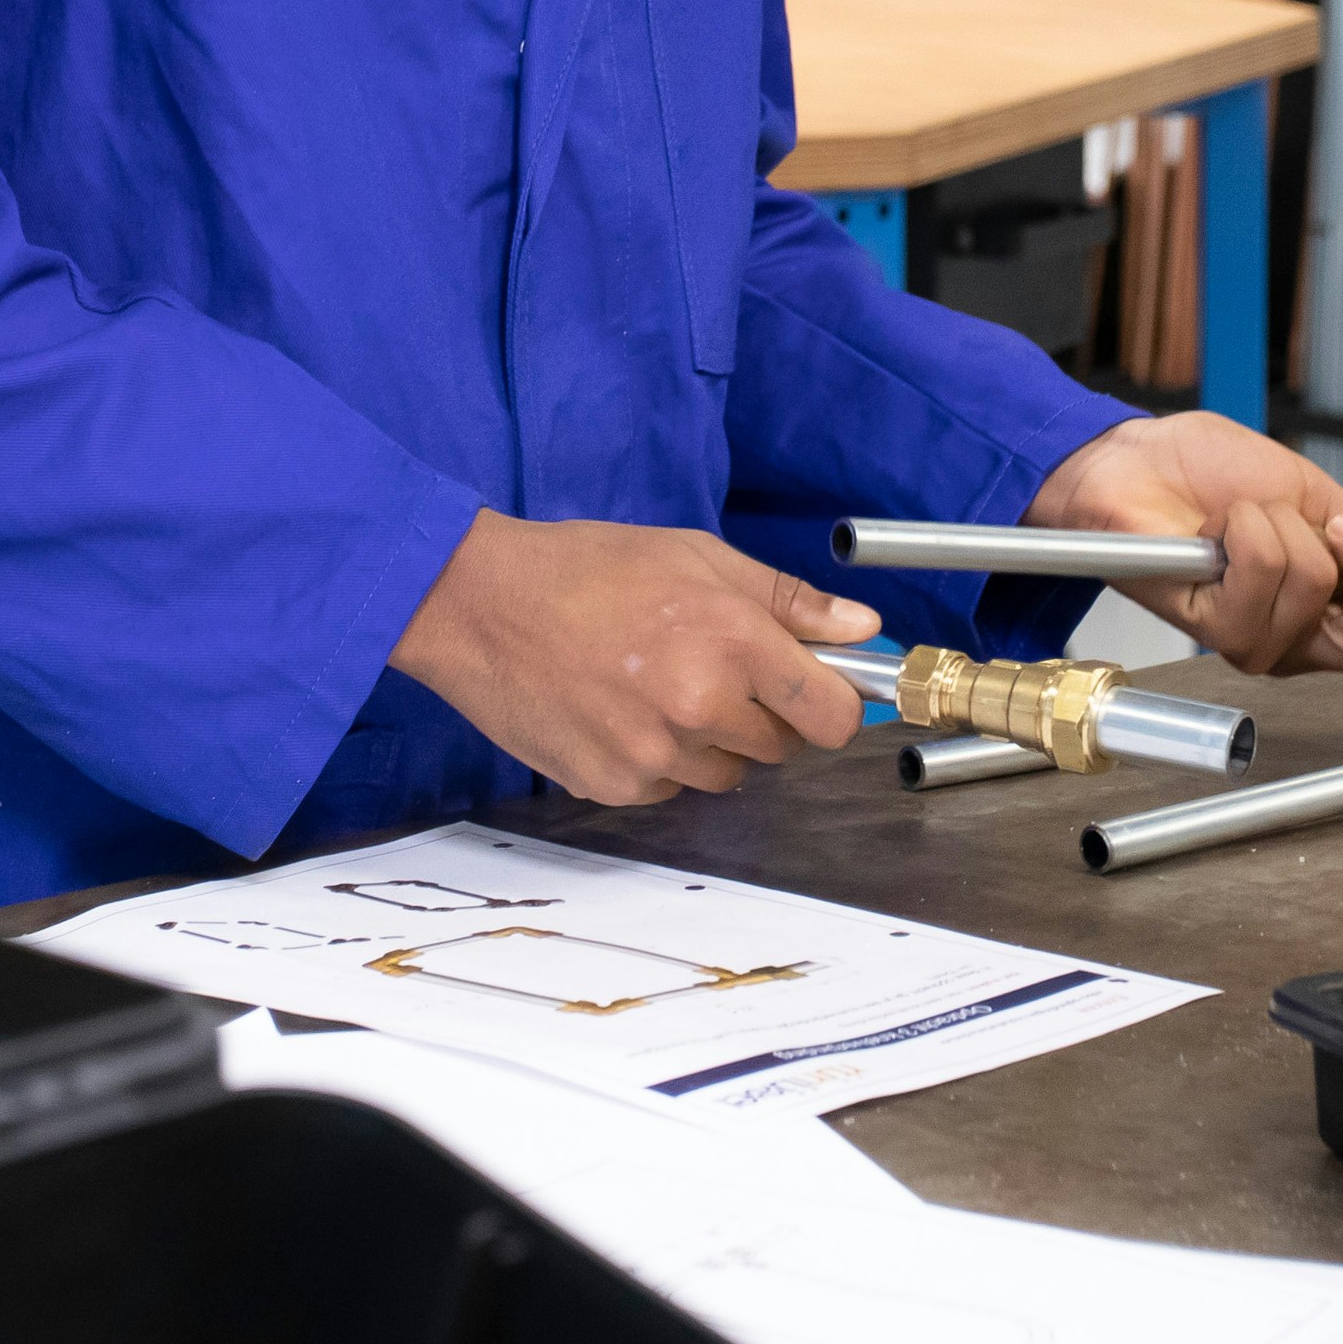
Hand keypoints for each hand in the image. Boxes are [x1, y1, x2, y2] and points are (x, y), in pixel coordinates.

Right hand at [390, 509, 881, 803]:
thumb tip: (862, 628)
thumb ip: (788, 600)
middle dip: (761, 714)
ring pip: (724, 774)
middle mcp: (700, 704)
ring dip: (708, 741)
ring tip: (654, 684)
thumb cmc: (584, 567)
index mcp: (732, 639)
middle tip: (709, 667)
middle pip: (780, 748)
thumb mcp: (695, 554)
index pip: (830, 716)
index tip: (816, 694)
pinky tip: (619, 710)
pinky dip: (656, 760)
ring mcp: (655, 754)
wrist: (480, 603)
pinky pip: (667, 789)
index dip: (831, 705)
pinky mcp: (613, 786)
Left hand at [1029, 413, 1342, 687]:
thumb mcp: (1311, 492)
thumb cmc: (1208, 470)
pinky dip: (1245, 528)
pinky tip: (1219, 528)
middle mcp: (1301, 636)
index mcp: (1334, 607)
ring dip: (1280, 525)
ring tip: (1242, 516)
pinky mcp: (1216, 627)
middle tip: (1337, 527)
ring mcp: (1258, 638)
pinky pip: (1262, 574)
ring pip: (1316, 588)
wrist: (1139, 458)